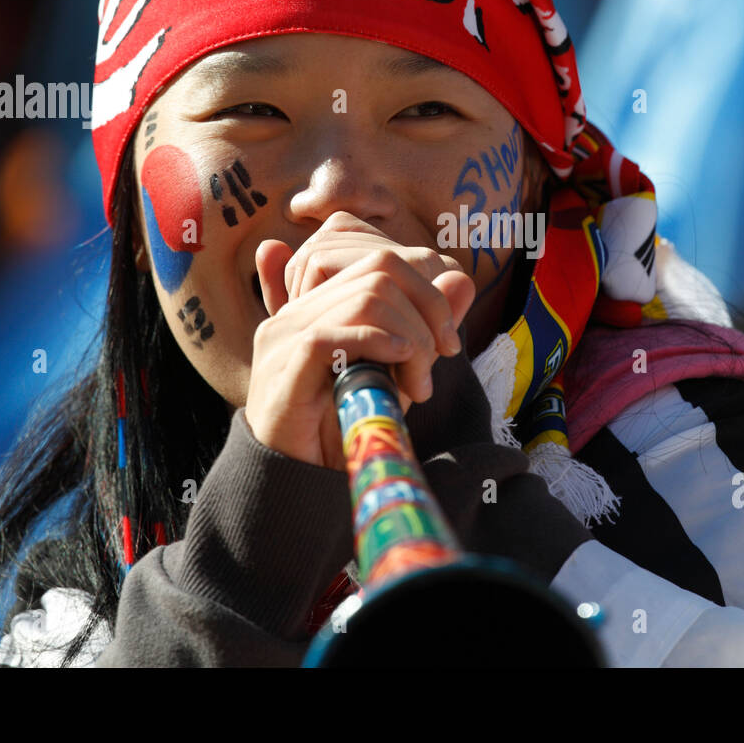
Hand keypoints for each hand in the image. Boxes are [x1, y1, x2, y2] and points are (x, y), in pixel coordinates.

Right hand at [245, 212, 476, 469]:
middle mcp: (297, 311)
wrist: (305, 480)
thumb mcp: (398, 367)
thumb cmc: (349, 422)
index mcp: (320, 302)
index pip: (383, 261)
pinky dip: (376, 344)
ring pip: (366, 300)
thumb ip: (425, 323)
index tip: (447, 344)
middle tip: (435, 366)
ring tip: (417, 384)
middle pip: (381, 272)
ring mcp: (284, 336)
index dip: (428, 293)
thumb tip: (461, 279)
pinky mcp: (282, 368)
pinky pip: (330, 336)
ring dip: (410, 339)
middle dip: (425, 315)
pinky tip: (399, 365)